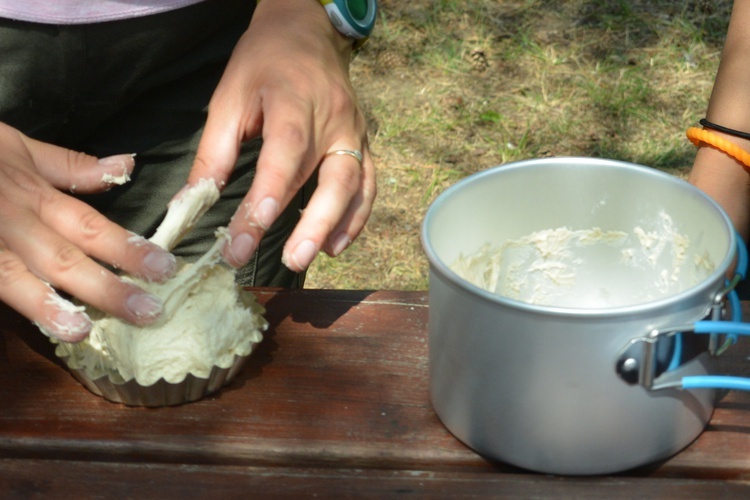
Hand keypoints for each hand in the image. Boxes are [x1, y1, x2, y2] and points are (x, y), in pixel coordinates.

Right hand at [0, 123, 176, 341]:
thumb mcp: (17, 148)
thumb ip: (72, 166)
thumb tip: (127, 166)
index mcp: (31, 196)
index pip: (90, 226)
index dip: (128, 249)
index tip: (166, 268)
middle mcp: (9, 222)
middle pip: (63, 257)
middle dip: (107, 288)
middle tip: (149, 312)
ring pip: (12, 276)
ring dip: (46, 305)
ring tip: (79, 331)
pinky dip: (11, 300)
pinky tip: (32, 326)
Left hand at [187, 0, 375, 271]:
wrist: (305, 30)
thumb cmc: (263, 62)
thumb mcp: (229, 97)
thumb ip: (215, 152)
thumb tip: (193, 203)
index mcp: (295, 102)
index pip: (284, 159)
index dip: (266, 201)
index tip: (241, 240)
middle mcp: (334, 119)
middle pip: (332, 178)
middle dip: (310, 224)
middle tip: (289, 261)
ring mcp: (355, 131)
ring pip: (356, 185)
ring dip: (337, 226)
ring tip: (312, 258)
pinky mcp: (363, 141)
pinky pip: (368, 183)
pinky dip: (356, 217)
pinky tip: (335, 244)